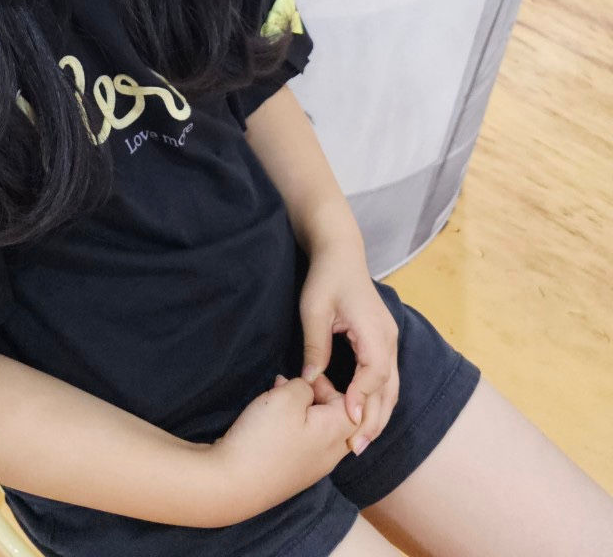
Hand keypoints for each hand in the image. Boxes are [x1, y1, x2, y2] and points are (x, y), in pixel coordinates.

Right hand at [206, 373, 361, 524]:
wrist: (233, 484)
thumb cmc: (264, 437)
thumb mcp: (286, 397)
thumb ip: (305, 387)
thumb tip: (308, 390)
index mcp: (335, 435)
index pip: (355, 407)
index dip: (334, 387)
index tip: (309, 379)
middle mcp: (330, 456)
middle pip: (341, 421)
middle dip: (320, 398)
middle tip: (294, 386)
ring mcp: (312, 469)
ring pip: (321, 432)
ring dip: (305, 411)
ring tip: (277, 397)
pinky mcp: (294, 475)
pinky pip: (306, 446)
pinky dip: (296, 428)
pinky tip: (272, 420)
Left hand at [298, 242, 399, 455]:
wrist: (341, 252)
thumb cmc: (326, 278)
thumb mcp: (314, 310)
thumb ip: (315, 346)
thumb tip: (309, 382)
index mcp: (374, 330)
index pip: (374, 372)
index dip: (362, 398)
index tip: (349, 421)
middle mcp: (389, 338)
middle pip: (389, 387)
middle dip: (374, 419)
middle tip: (356, 448)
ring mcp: (390, 340)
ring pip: (392, 386)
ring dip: (379, 414)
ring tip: (362, 441)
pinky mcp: (384, 341)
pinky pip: (387, 377)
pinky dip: (379, 400)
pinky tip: (366, 416)